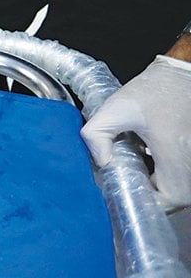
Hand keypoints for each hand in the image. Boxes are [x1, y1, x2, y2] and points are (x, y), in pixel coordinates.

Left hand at [81, 55, 190, 209]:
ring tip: (133, 160)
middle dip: (141, 189)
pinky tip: (146, 154)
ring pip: (173, 188)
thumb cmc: (158, 89)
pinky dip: (162, 171)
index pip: (158, 205)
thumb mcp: (117, 109)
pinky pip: (178, 176)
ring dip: (152, 181)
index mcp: (179, 166)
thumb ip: (97, 134)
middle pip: (166, 199)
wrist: (185, 72)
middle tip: (120, 171)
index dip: (135, 198)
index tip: (117, 184)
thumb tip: (99, 161)